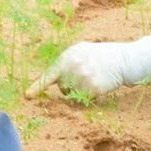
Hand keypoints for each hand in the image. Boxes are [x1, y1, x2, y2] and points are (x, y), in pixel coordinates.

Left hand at [24, 35, 150, 100]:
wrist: (123, 59)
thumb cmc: (100, 56)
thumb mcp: (81, 51)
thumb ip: (66, 61)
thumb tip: (53, 77)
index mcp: (67, 57)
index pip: (49, 74)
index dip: (38, 87)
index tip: (27, 96)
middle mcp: (73, 67)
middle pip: (62, 88)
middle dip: (70, 86)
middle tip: (85, 75)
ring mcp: (82, 78)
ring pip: (73, 95)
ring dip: (80, 91)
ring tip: (93, 78)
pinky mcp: (92, 88)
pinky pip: (84, 99)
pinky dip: (90, 95)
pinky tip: (99, 84)